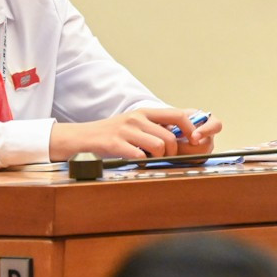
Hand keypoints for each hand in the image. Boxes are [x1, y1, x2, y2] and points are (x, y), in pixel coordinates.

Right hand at [49, 107, 219, 161]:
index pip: (178, 115)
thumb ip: (154, 127)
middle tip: (166, 159)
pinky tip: (138, 164)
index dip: (190, 129)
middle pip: (170, 137)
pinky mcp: (116, 143)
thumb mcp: (135, 124)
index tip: (194, 141)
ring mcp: (126, 130)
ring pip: (158, 146)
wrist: (83, 136)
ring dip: (159, 159)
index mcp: (145, 112)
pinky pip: (139, 155)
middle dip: (172, 152)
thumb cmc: (112, 134)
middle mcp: (138, 118)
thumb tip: (181, 137)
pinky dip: (143, 163)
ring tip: (151, 162)